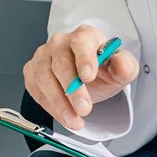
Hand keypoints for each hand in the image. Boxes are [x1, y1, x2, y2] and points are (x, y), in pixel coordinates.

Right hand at [23, 25, 138, 131]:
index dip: (84, 59)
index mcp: (84, 36)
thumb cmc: (101, 69)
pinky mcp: (31, 71)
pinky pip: (35, 89)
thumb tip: (121, 64)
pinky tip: (63, 116)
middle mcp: (60, 43)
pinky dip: (49, 106)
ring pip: (44, 78)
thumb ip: (124, 65)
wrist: (88, 77)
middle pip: (61, 64)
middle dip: (72, 90)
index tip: (88, 77)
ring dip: (59, 103)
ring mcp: (43, 56)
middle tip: (84, 109)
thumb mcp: (121, 68)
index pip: (81, 43)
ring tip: (74, 120)